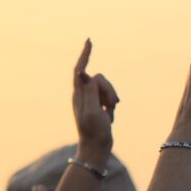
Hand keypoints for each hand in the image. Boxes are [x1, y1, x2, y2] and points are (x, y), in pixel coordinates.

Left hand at [72, 39, 117, 158]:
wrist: (96, 150)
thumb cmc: (94, 133)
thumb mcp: (93, 112)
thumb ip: (90, 92)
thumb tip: (84, 73)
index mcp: (78, 95)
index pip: (79, 70)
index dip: (85, 55)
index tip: (89, 41)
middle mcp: (82, 96)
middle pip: (99, 79)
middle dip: (108, 89)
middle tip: (112, 105)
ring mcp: (90, 101)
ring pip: (106, 87)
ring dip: (112, 98)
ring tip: (110, 113)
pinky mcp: (97, 106)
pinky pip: (109, 97)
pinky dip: (112, 105)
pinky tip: (110, 117)